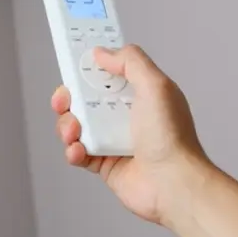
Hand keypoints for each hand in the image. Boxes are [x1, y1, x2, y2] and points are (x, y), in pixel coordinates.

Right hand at [51, 44, 212, 226]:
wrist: (172, 183)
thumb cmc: (171, 137)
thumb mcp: (155, 85)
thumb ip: (130, 61)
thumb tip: (102, 53)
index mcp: (139, 92)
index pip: (109, 71)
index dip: (89, 66)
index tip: (73, 62)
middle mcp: (126, 114)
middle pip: (85, 97)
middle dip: (69, 96)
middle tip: (65, 99)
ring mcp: (113, 138)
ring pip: (77, 124)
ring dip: (67, 125)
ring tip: (74, 132)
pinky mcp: (104, 162)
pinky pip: (78, 152)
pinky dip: (73, 150)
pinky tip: (79, 150)